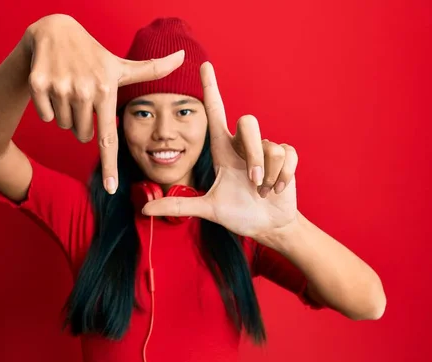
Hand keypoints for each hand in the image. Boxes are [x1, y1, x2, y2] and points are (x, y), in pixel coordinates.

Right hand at [22, 14, 184, 193]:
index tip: (112, 189)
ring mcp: (60, 87)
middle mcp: (83, 91)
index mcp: (106, 91)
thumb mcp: (121, 65)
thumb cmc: (94, 54)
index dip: (110, 166)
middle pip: (82, 135)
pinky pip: (46, 116)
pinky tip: (54, 86)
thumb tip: (182, 56)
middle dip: (83, 123)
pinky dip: (49, 107)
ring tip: (70, 89)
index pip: (108, 138)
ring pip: (63, 126)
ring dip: (67, 114)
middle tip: (84, 98)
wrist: (55, 30)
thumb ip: (153, 69)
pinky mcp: (38, 84)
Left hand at [142, 62, 299, 240]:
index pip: (215, 111)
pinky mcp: (286, 158)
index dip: (210, 88)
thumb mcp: (207, 208)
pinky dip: (283, 176)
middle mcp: (243, 145)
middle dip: (254, 155)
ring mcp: (266, 150)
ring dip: (269, 175)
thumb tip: (144, 208)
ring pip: (270, 146)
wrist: (267, 226)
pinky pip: (287, 155)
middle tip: (254, 184)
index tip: (203, 66)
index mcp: (223, 149)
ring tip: (263, 191)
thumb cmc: (238, 213)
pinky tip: (277, 189)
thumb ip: (178, 204)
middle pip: (248, 121)